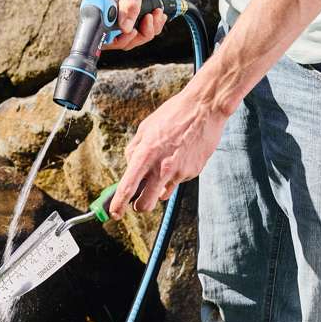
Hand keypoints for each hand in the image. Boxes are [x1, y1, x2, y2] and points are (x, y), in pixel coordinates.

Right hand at [96, 0, 166, 50]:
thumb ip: (129, 7)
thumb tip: (125, 28)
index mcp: (101, 8)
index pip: (103, 36)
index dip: (118, 39)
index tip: (132, 31)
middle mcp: (107, 17)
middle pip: (119, 41)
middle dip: (138, 35)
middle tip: (150, 18)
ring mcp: (118, 19)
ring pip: (131, 39)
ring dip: (148, 30)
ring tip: (156, 14)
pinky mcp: (129, 19)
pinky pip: (140, 33)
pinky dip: (152, 27)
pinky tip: (157, 15)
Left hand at [109, 83, 228, 217]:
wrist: (205, 107)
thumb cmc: (173, 114)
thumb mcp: (145, 128)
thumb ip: (134, 150)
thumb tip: (129, 168)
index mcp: (145, 155)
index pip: (127, 188)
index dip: (119, 204)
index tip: (115, 213)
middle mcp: (162, 168)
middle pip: (146, 204)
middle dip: (140, 206)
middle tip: (138, 201)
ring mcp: (179, 172)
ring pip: (163, 194)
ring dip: (159, 187)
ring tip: (165, 164)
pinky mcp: (193, 172)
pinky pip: (178, 180)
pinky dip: (175, 174)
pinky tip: (180, 155)